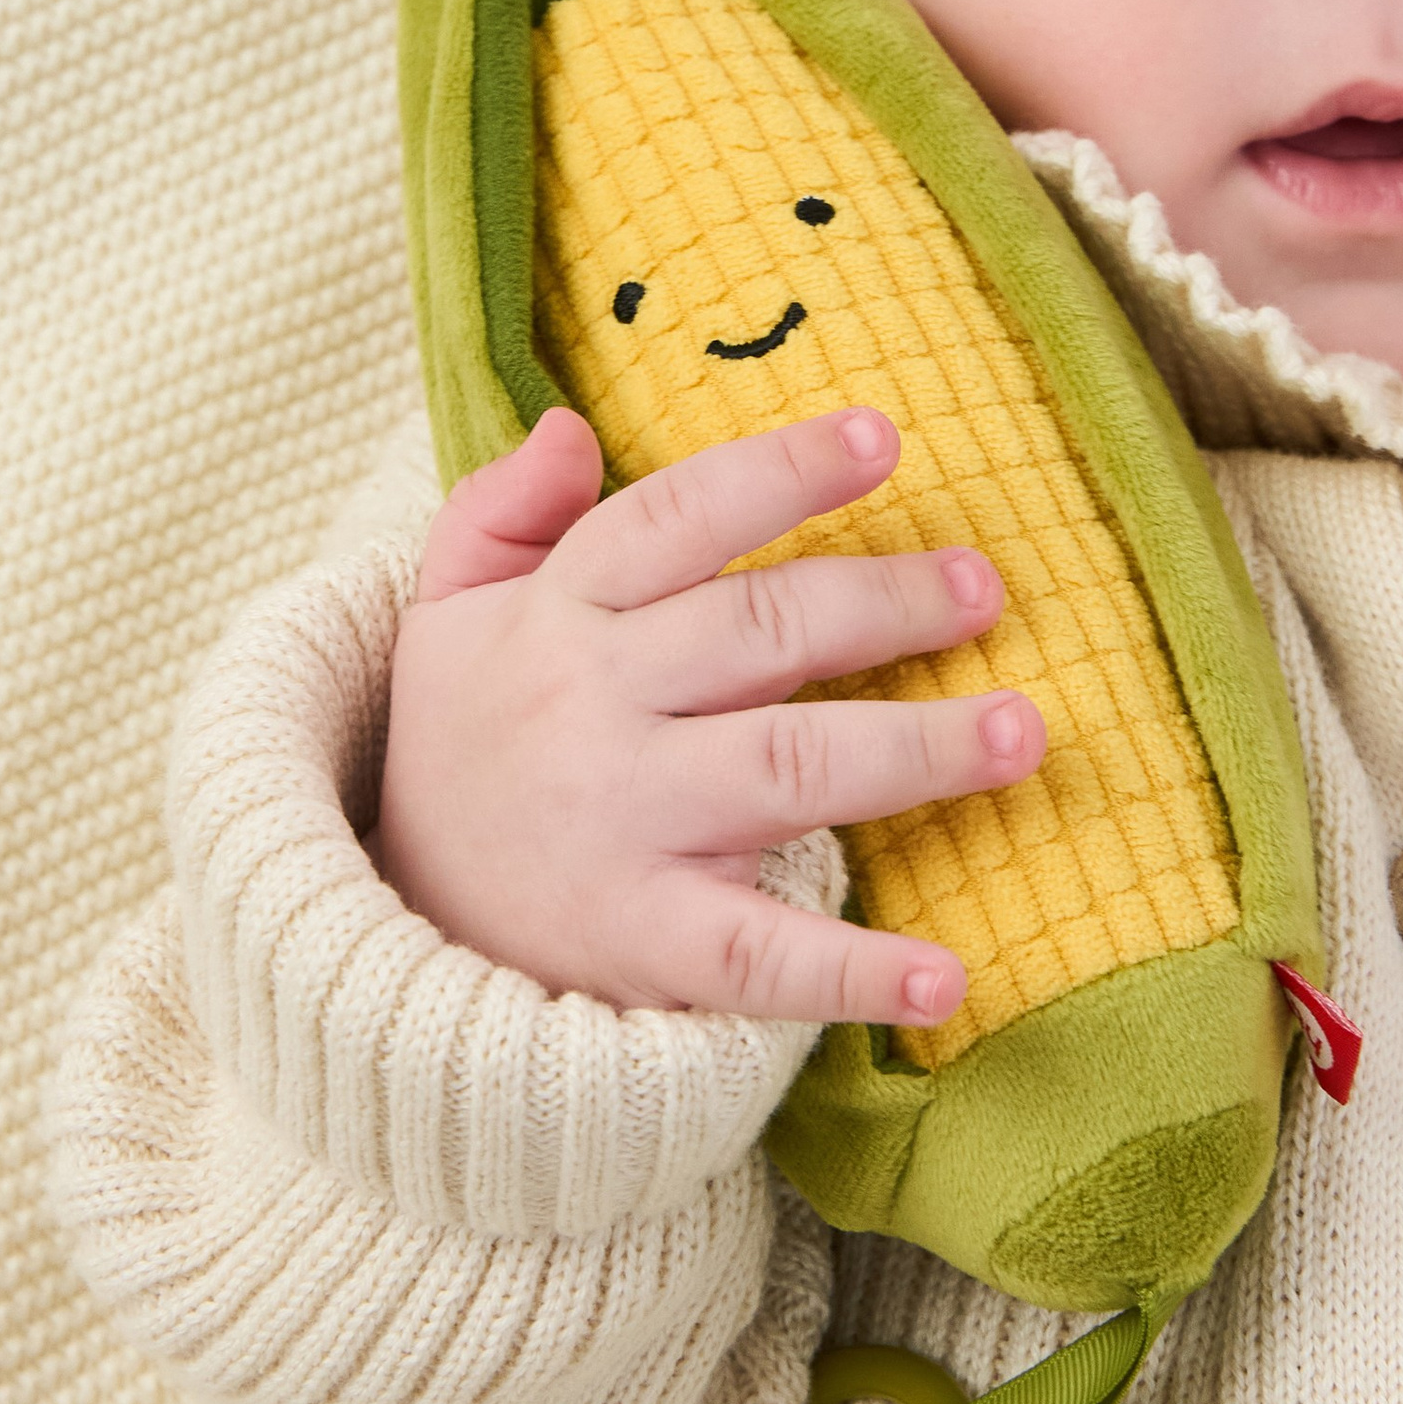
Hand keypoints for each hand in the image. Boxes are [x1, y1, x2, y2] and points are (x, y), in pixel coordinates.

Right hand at [373, 401, 1044, 1026]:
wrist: (383, 927)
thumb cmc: (455, 752)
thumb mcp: (443, 613)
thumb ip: (501, 509)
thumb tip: (573, 426)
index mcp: (557, 616)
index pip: (677, 519)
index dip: (781, 472)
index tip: (884, 438)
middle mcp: (594, 708)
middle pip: (757, 633)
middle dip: (883, 604)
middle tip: (986, 588)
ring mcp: (624, 827)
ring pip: (786, 768)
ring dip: (914, 750)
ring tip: (1020, 732)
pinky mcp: (646, 942)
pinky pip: (759, 955)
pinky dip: (856, 975)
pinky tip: (949, 977)